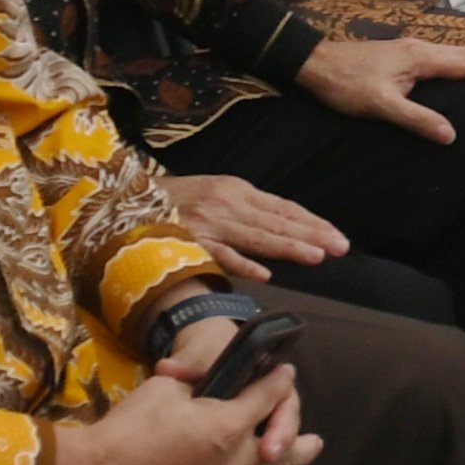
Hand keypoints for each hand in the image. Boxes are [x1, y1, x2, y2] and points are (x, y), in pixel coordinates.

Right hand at [39, 370, 308, 464]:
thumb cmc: (128, 429)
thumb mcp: (165, 389)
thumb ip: (197, 382)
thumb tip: (208, 379)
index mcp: (229, 426)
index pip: (267, 397)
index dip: (278, 381)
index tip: (284, 372)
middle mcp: (234, 462)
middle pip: (284, 453)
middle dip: (300, 442)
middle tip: (315, 441)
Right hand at [157, 175, 343, 278]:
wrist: (124, 201)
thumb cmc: (175, 203)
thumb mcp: (215, 196)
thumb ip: (247, 212)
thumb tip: (283, 232)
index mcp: (236, 190)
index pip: (283, 208)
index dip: (312, 222)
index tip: (338, 238)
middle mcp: (226, 203)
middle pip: (276, 221)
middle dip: (311, 235)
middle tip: (340, 248)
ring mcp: (208, 222)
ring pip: (256, 236)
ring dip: (287, 247)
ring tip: (316, 256)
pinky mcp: (189, 241)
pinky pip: (219, 255)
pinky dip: (241, 264)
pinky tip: (264, 274)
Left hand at [299, 31, 464, 135]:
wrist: (314, 64)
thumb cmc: (345, 84)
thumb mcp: (381, 105)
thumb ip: (417, 118)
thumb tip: (451, 134)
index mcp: (419, 57)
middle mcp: (418, 48)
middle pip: (464, 54)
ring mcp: (409, 49)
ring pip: (452, 54)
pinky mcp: (399, 54)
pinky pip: (439, 58)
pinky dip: (457, 66)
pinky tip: (454, 78)